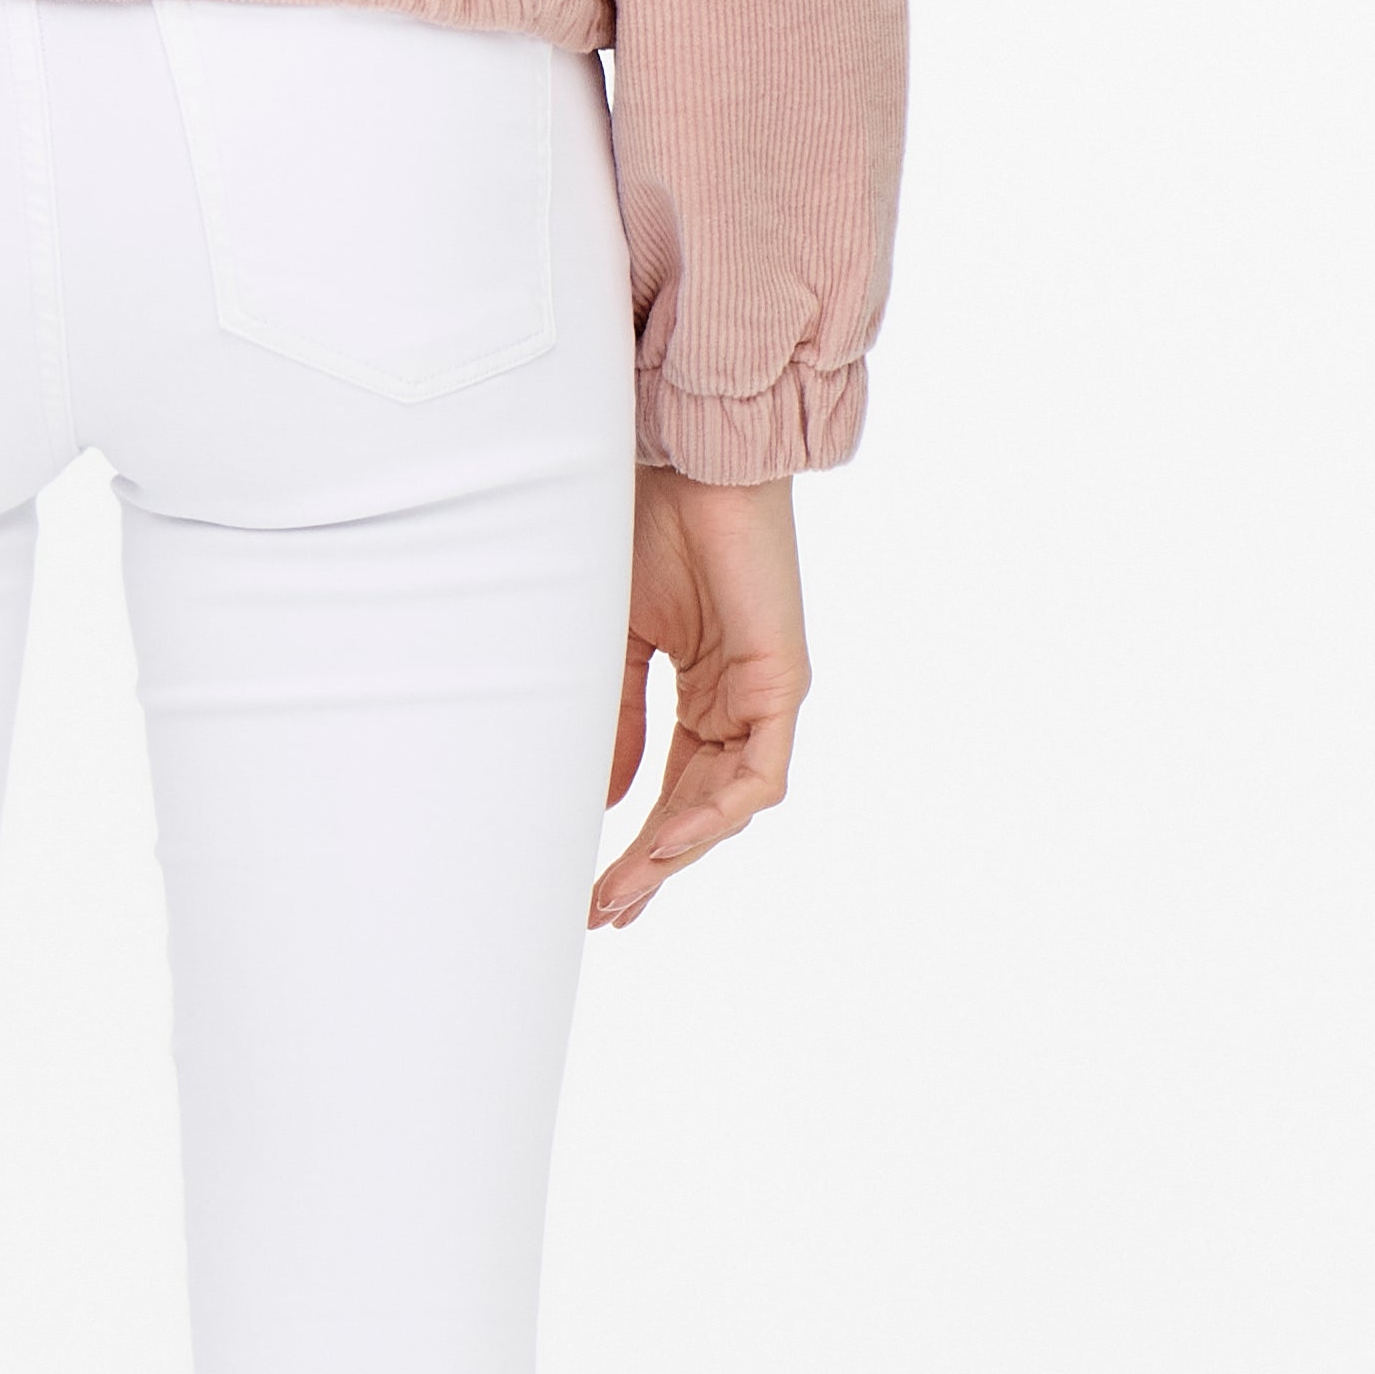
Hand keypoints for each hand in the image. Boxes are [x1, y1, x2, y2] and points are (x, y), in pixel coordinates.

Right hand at [594, 464, 808, 928]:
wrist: (680, 462)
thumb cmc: (642, 528)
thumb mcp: (613, 642)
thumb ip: (619, 722)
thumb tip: (611, 801)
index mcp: (699, 691)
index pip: (673, 787)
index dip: (638, 843)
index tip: (593, 891)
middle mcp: (736, 702)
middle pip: (700, 809)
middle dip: (653, 866)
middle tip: (605, 911)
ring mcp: (762, 695)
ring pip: (731, 803)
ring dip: (678, 851)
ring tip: (626, 886)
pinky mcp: (780, 682)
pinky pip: (759, 773)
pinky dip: (715, 812)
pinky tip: (666, 837)